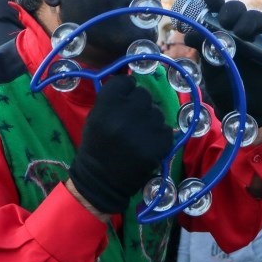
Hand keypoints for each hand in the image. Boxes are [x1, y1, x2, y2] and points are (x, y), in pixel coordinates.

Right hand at [69, 75, 173, 213]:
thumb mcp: (95, 118)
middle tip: (132, 119)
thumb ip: (111, 99)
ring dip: (150, 120)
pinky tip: (147, 144)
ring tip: (138, 135)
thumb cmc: (96, 147)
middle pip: (143, 94)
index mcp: (106, 106)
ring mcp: (145, 130)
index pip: (125, 81)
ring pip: (157, 112)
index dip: (125, 89)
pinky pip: (166, 129)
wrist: (102, 180)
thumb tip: (132, 83)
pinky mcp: (159, 145)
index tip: (124, 99)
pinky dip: (159, 135)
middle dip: (139, 104)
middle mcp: (126, 115)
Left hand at [185, 0, 261, 126]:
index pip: (216, 8)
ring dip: (250, 20)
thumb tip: (191, 35)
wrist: (246, 108)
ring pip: (257, 17)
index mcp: (220, 31)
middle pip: (238, 8)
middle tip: (225, 21)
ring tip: (242, 33)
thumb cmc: (226, 85)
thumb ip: (204, 52)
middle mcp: (238, 29)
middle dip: (231, 10)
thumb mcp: (210, 71)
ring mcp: (257, 37)